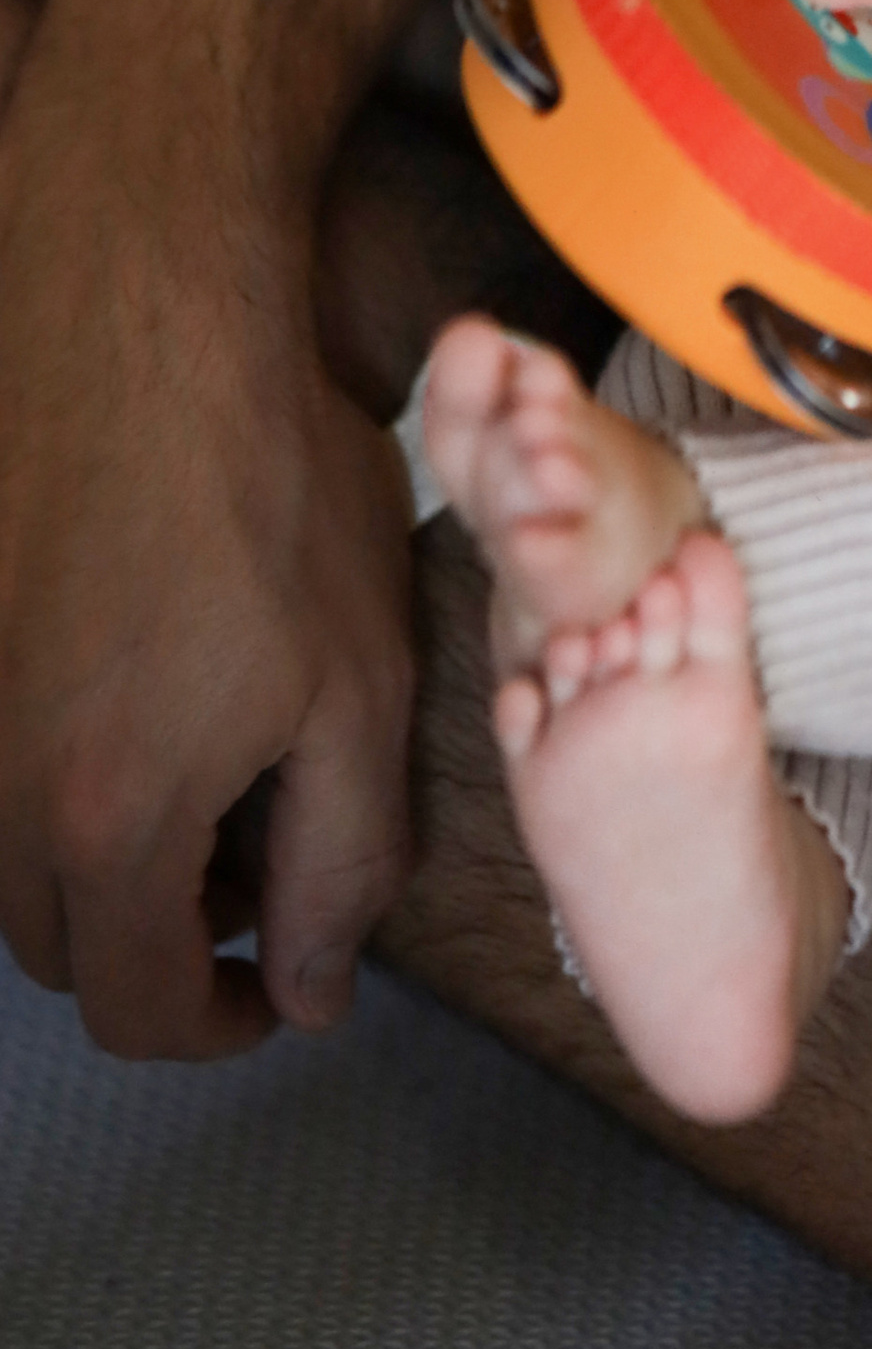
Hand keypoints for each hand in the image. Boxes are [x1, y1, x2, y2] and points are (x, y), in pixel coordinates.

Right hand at [0, 146, 415, 1056]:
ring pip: (19, 865)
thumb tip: (316, 987)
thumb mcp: (358, 685)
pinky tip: (150, 698)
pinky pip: (0, 766)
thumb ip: (341, 860)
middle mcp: (1, 786)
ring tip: (218, 780)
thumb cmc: (270, 488)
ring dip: (110, 867)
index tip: (287, 981)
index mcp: (106, 821)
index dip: (223, 1024)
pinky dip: (65, 781)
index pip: (137, 1010)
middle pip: (65, 951)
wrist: (147, 324)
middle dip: (164, 948)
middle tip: (260, 874)